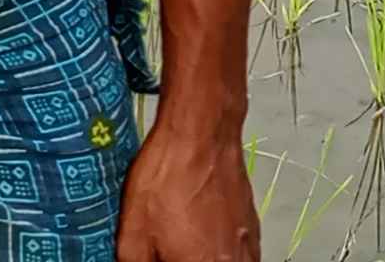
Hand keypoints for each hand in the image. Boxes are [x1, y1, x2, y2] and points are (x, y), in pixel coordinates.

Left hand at [115, 112, 259, 261]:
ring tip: (182, 246)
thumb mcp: (133, 234)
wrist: (201, 135)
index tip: (156, 258)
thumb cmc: (169, 179)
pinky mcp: (252, 229)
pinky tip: (200, 241)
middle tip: (167, 251)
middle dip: (182, 259)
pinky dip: (219, 255)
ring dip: (202, 259)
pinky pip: (237, 257)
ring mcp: (247, 249)